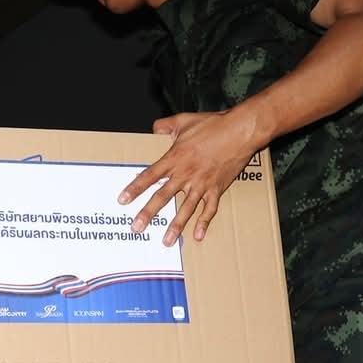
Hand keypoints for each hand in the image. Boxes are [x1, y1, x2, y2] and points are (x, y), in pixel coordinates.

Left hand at [118, 105, 269, 245]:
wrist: (240, 131)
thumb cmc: (214, 125)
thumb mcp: (184, 121)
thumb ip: (166, 125)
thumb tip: (154, 128)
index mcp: (175, 158)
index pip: (149, 176)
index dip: (135, 188)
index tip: (123, 200)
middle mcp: (185, 174)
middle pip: (162, 197)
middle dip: (148, 213)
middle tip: (137, 228)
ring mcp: (201, 184)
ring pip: (185, 208)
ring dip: (176, 226)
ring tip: (167, 242)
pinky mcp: (217, 188)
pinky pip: (209, 209)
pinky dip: (204, 223)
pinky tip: (198, 236)